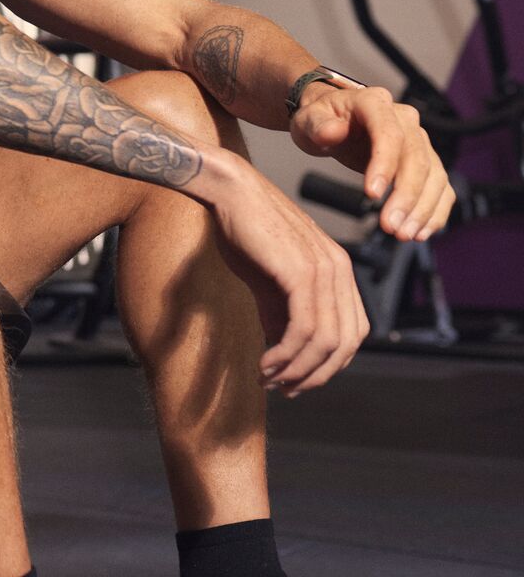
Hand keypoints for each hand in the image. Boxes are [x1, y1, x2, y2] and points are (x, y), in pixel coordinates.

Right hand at [193, 148, 367, 397]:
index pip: (351, 333)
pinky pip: (304, 328)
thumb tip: (286, 352)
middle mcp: (340, 271)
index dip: (327, 364)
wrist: (227, 191)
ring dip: (297, 370)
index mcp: (338, 271)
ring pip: (325, 341)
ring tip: (269, 379)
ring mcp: (324, 270)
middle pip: (344, 344)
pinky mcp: (301, 272)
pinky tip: (265, 363)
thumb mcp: (268, 279)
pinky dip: (286, 355)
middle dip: (314, 374)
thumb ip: (282, 313)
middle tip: (283, 388)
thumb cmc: (244, 229)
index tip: (295, 379)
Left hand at [290, 85, 453, 240]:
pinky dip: (434, 211)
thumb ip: (318, 125)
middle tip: (390, 226)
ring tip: (403, 234)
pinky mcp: (425, 161)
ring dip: (422, 209)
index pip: (389, 135)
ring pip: (434, 176)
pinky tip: (420, 231)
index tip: (371, 194)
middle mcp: (405, 120)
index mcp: (375, 103)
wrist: (330, 119)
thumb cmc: (319, 119)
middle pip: (417, 160)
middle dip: (406, 197)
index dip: (384, 165)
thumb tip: (333, 132)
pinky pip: (440, 187)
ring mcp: (419, 140)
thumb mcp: (307, 119)